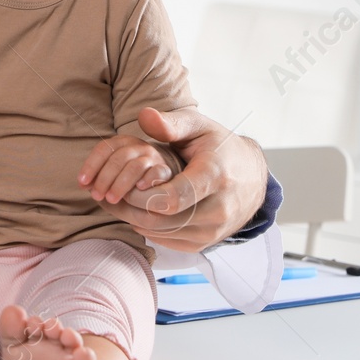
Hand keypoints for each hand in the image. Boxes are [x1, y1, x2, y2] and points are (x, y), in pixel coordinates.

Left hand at [77, 135, 172, 204]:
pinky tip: (138, 190)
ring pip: (134, 167)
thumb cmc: (128, 181)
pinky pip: (156, 172)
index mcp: (121, 143)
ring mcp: (152, 157)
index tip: (82, 183)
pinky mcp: (165, 170)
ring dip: (120, 184)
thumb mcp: (110, 177)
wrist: (157, 183)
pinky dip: (147, 180)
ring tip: (111, 199)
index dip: (91, 166)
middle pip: (118, 158)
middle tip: (96, 196)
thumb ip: (97, 179)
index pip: (104, 148)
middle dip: (104, 178)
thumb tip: (84, 185)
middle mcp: (137, 146)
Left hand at [82, 107, 266, 252]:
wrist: (252, 177)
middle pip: (161, 219)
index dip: (143, 194)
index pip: (173, 198)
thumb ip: (171, 123)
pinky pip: (167, 240)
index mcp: (215, 177)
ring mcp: (213, 231)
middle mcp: (218, 209)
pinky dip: (147, 227)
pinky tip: (138, 209)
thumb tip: (144, 116)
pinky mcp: (205, 243)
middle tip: (107, 192)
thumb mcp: (199, 127)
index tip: (129, 183)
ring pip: (161, 232)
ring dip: (133, 218)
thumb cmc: (220, 147)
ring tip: (117, 199)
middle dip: (129, 206)